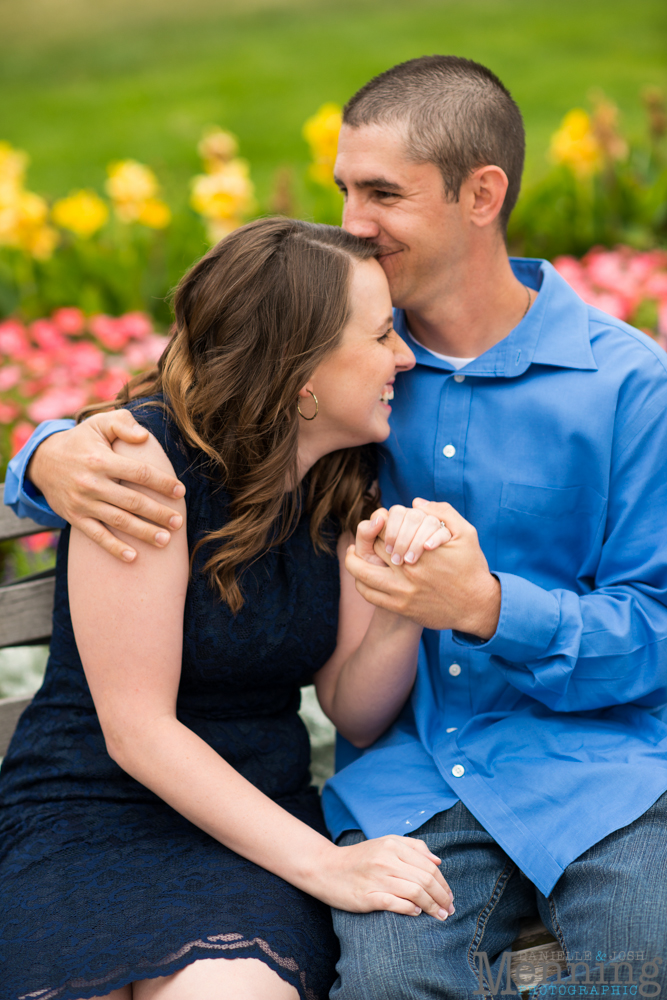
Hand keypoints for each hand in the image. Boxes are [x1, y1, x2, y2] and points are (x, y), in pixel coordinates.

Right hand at [27, 410, 185, 562]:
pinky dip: (114, 548)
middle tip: (178, 522)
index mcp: (102, 460)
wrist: (42, 462)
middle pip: (132, 501)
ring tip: (166, 540)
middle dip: (158, 513)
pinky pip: (97, 536)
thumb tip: (144, 437)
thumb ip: (123, 424)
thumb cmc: (80, 441)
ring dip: (144, 532)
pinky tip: (134, 557)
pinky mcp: (75, 518)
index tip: (180, 491)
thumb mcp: (98, 424)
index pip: (139, 473)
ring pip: (119, 521)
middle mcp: (92, 483)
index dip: (162, 483)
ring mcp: (83, 503)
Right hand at [315, 835, 454, 920]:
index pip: (428, 866)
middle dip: (442, 897)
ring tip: (439, 916)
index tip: (449, 896)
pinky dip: (410, 909)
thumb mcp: (385, 843)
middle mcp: (386, 859)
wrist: (327, 869)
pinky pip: (396, 903)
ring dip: (432, 907)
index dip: (443, 883)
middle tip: (449, 909)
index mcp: (393, 845)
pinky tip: (417, 913)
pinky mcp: (367, 896)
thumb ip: (413, 847)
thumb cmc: (360, 858)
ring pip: (415, 892)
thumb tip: (437, 861)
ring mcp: (377, 878)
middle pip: (425, 879)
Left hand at [346, 498, 500, 638]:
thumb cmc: (471, 568)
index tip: (379, 522)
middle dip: (368, 539)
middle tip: (367, 536)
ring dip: (353, 560)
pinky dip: (360, 582)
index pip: (385, 528)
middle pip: (372, 547)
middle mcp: (407, 570)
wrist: (477, 606)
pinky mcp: (400, 608)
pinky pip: (369, 594)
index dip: (379, 522)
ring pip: (362, 572)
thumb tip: (415, 503)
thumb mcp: (466, 533)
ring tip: (353, 553)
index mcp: (420, 548)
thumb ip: (443, 513)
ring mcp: (402, 591)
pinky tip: (363, 575)